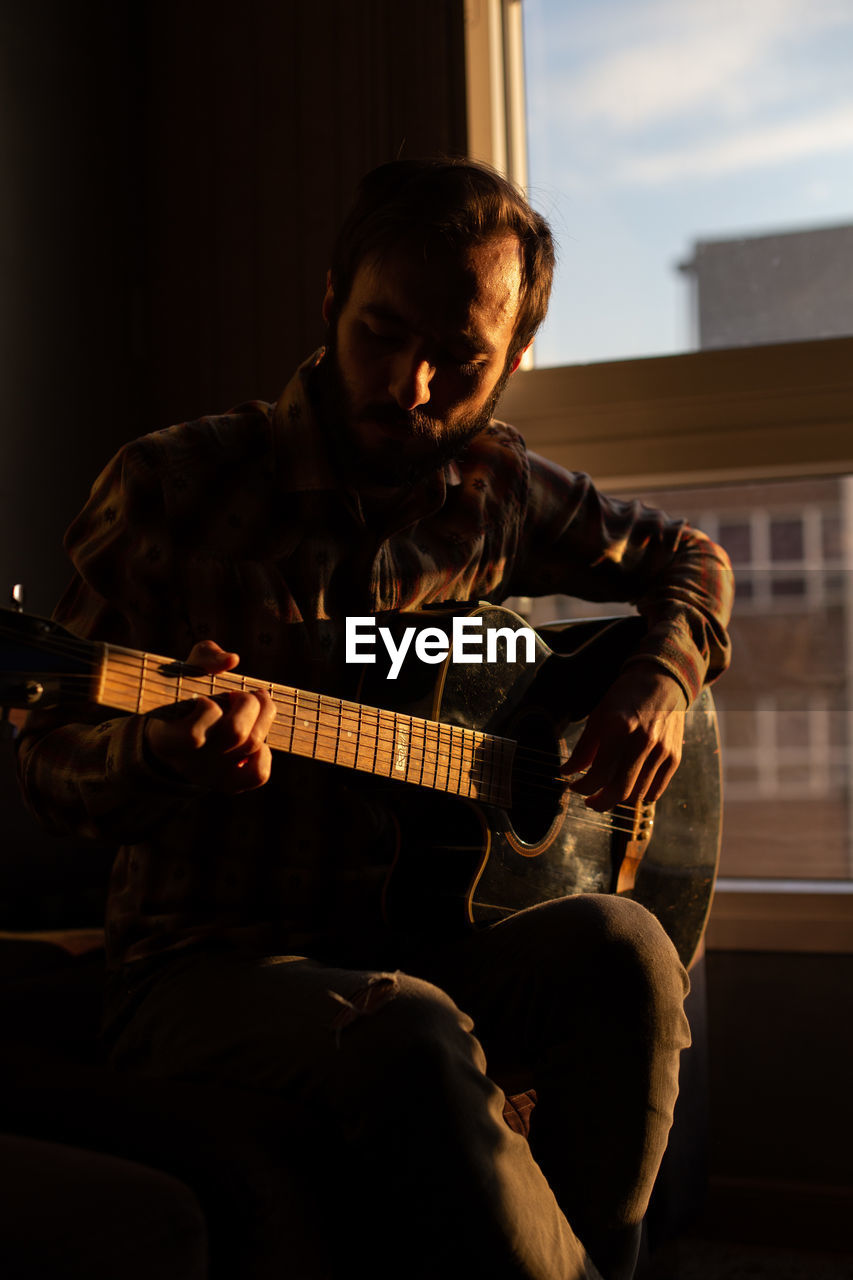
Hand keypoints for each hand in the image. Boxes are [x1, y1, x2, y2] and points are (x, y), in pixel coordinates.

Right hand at [143, 640, 275, 792]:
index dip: (209, 708)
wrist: (173, 735)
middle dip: (248, 703)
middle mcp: (188, 764)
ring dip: (262, 717)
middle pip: (236, 734)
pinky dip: (264, 753)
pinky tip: (254, 737)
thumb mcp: (186, 671)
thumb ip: (205, 657)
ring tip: (255, 704)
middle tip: (242, 694)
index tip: (206, 696)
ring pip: (252, 747)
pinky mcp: (230, 785)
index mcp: (167, 739)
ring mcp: (210, 778)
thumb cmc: (182, 695)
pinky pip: (259, 774)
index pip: (193, 735)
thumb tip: (232, 660)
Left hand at [562, 664, 686, 811]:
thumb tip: (568, 772)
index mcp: (620, 727)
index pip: (599, 773)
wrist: (663, 681)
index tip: (574, 787)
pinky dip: (639, 794)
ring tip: (606, 792)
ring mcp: (662, 751)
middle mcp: (644, 741)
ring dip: (618, 800)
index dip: (583, 787)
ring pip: (637, 795)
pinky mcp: (675, 757)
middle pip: (620, 791)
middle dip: (600, 803)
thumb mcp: (599, 714)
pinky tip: (628, 786)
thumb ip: (584, 747)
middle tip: (589, 801)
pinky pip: (655, 791)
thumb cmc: (626, 697)